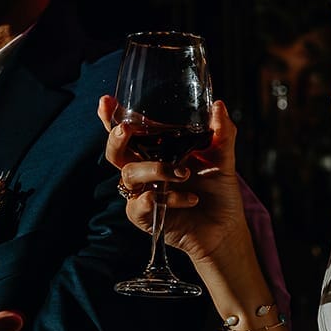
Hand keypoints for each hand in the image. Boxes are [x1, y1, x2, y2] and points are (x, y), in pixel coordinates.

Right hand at [98, 96, 254, 269]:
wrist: (225, 228)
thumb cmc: (219, 191)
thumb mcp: (222, 157)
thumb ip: (221, 132)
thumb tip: (218, 105)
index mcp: (156, 151)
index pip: (128, 132)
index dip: (111, 117)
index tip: (106, 102)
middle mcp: (145, 170)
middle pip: (115, 152)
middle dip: (115, 138)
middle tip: (127, 129)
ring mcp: (142, 193)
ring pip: (129, 174)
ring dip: (155, 169)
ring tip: (184, 174)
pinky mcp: (145, 217)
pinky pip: (142, 202)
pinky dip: (166, 198)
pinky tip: (190, 199)